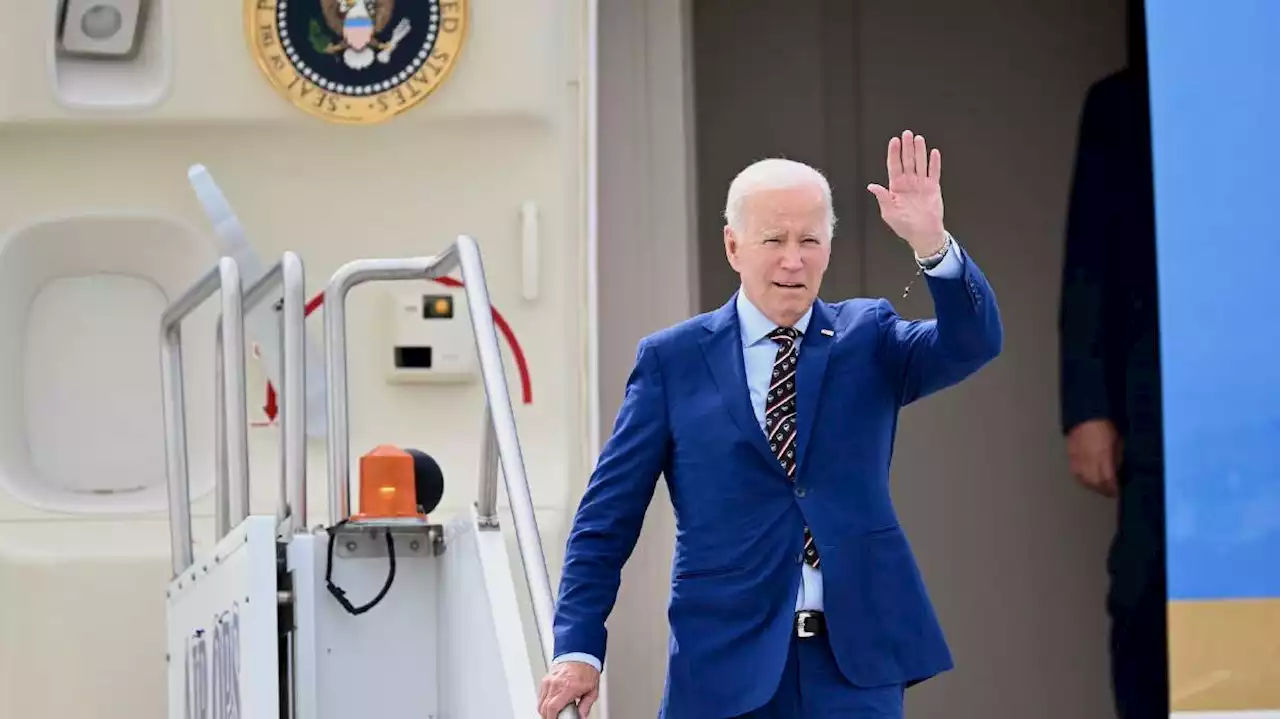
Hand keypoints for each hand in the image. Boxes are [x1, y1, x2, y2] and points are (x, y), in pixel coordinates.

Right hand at [538, 661, 599, 717]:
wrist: (581, 655)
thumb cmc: (587, 670)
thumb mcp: (592, 690)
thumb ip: (586, 706)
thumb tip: (582, 716)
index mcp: (568, 687)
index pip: (552, 707)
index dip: (552, 718)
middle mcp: (556, 684)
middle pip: (544, 708)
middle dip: (549, 716)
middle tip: (557, 717)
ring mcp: (549, 681)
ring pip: (540, 703)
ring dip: (546, 710)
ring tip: (556, 711)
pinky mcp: (546, 680)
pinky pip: (541, 695)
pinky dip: (544, 702)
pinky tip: (553, 703)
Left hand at [867, 130, 946, 255]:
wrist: (923, 234)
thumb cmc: (904, 226)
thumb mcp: (889, 212)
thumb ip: (882, 197)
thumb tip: (871, 186)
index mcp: (896, 187)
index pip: (894, 166)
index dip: (894, 153)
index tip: (894, 141)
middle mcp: (908, 183)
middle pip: (907, 161)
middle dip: (906, 147)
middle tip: (906, 134)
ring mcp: (921, 184)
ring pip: (920, 163)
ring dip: (919, 151)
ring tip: (918, 139)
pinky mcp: (933, 188)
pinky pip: (933, 172)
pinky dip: (934, 163)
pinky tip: (933, 152)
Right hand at [1066, 418, 1122, 497]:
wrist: (1086, 414)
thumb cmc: (1105, 425)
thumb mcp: (1118, 442)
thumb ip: (1117, 458)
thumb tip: (1117, 469)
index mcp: (1103, 457)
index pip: (1108, 481)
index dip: (1114, 489)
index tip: (1118, 491)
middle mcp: (1089, 461)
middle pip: (1095, 484)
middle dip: (1103, 489)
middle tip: (1109, 492)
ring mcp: (1078, 460)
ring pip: (1084, 480)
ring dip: (1093, 486)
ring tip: (1098, 487)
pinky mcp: (1071, 456)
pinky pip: (1076, 472)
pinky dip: (1083, 478)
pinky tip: (1087, 479)